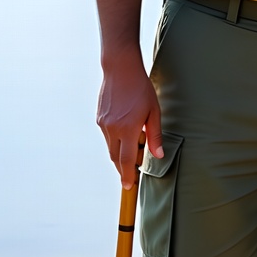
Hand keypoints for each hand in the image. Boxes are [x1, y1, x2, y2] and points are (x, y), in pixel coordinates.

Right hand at [96, 57, 163, 188]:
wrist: (120, 69)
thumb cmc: (141, 88)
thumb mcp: (154, 111)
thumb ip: (155, 135)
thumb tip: (157, 155)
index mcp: (128, 128)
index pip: (126, 160)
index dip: (127, 175)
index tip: (128, 187)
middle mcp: (112, 129)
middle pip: (116, 157)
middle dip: (123, 167)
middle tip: (132, 173)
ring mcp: (103, 124)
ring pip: (111, 146)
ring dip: (120, 152)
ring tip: (134, 146)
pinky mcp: (99, 118)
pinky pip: (107, 135)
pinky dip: (116, 139)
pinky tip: (125, 131)